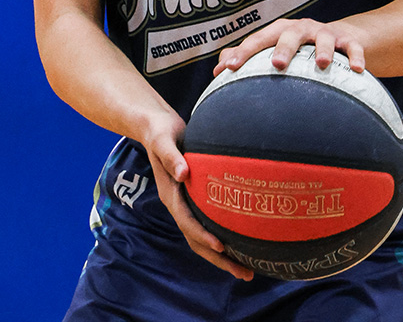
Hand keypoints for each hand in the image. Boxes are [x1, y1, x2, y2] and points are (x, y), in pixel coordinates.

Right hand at [141, 113, 253, 281]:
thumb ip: (172, 157)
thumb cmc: (160, 132)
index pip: (186, 222)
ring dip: (222, 257)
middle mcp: (177, 204)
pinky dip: (221, 238)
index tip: (221, 246)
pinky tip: (240, 245)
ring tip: (247, 271)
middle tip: (244, 273)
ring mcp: (185, 204)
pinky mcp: (193, 199)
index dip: (203, 235)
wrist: (155, 127)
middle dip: (218, 259)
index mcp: (169, 194)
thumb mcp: (163, 141)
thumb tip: (183, 173)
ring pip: (201, 238)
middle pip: (196, 239)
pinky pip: (207, 225)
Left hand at [213, 17, 365, 76]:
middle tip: (276, 64)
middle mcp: (301, 29)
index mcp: (279, 32)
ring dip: (322, 49)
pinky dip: (356, 56)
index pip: (257, 40)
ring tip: (321, 63)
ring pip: (323, 38)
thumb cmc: (298, 48)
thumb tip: (217, 70)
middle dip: (283, 47)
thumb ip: (246, 56)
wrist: (340, 38)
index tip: (228, 69)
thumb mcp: (274, 48)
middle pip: (289, 34)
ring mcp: (325, 33)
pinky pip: (353, 47)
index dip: (242, 53)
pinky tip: (359, 70)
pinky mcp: (348, 41)